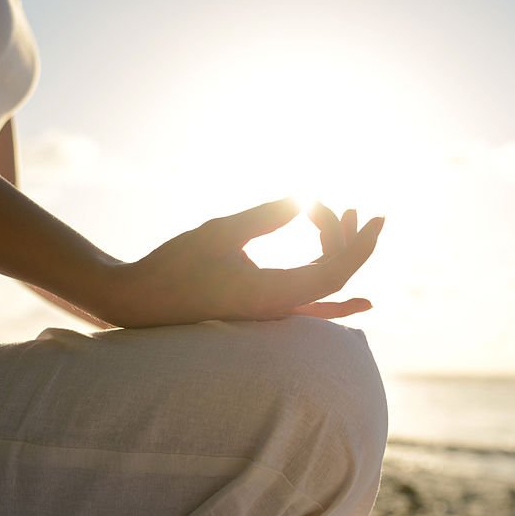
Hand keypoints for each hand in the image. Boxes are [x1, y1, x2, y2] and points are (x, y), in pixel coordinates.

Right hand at [95, 199, 383, 327]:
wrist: (139, 301)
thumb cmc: (174, 266)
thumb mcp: (220, 233)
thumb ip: (264, 218)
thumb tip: (305, 201)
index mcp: (274, 294)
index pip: (336, 271)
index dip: (360, 245)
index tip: (375, 217)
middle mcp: (280, 310)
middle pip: (333, 274)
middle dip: (344, 238)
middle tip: (342, 205)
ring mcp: (274, 313)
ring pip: (323, 288)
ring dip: (338, 253)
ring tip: (347, 216)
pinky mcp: (264, 311)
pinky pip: (312, 310)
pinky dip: (337, 301)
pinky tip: (363, 302)